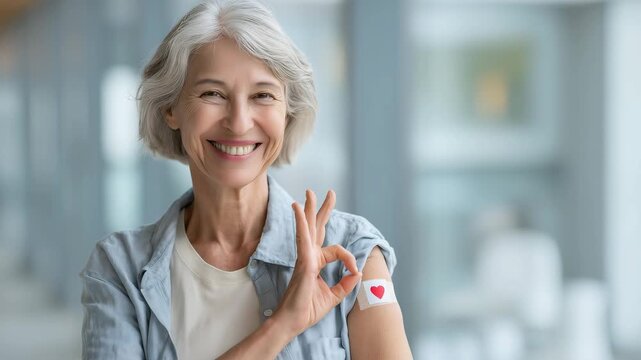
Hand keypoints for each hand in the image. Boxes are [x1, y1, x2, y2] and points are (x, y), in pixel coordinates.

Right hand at [272, 189, 361, 337]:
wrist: (292, 322)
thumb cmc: (307, 310)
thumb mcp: (334, 296)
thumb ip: (345, 284)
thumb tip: (358, 272)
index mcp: (315, 262)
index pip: (336, 250)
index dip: (349, 258)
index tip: (354, 271)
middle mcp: (309, 256)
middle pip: (316, 227)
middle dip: (322, 209)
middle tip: (327, 192)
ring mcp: (305, 258)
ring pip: (308, 228)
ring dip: (309, 209)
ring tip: (308, 193)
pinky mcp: (303, 262)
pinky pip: (303, 239)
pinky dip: (302, 224)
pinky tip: (298, 211)